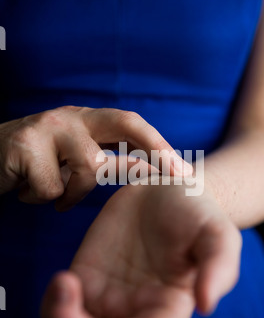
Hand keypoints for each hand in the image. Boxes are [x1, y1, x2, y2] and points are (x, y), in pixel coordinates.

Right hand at [0, 106, 188, 209]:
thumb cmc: (29, 164)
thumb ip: (97, 161)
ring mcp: (48, 127)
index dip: (159, 144)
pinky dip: (40, 199)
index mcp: (84, 121)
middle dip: (156, 150)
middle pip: (125, 123)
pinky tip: (24, 191)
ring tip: (52, 197)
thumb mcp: (66, 158)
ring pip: (88, 168)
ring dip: (72, 193)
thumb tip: (140, 174)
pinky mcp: (24, 145)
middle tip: (177, 175)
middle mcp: (70, 117)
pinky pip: (50, 188)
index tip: (184, 169)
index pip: (130, 125)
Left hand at [41, 180, 241, 317]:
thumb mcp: (217, 232)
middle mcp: (137, 311)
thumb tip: (206, 306)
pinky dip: (54, 305)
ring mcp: (109, 297)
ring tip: (63, 284)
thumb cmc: (196, 213)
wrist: (166, 189)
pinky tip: (62, 280)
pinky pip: (62, 309)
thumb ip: (219, 265)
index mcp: (170, 307)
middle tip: (69, 313)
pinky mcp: (87, 280)